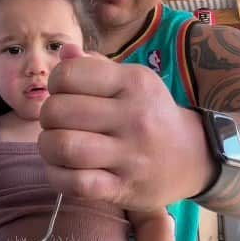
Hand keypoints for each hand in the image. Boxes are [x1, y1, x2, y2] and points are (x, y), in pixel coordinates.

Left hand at [39, 44, 215, 212]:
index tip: (63, 93)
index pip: (69, 74)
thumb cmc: (150, 113)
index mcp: (134, 82)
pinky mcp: (124, 188)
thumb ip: (95, 65)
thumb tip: (65, 52)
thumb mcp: (131, 81)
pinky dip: (58, 176)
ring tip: (55, 145)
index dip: (55, 83)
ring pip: (63, 147)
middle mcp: (134, 116)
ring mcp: (131, 155)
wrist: (192, 156)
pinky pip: (76, 184)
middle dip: (47, 117)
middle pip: (59, 111)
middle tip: (56, 122)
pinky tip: (62, 169)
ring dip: (47, 147)